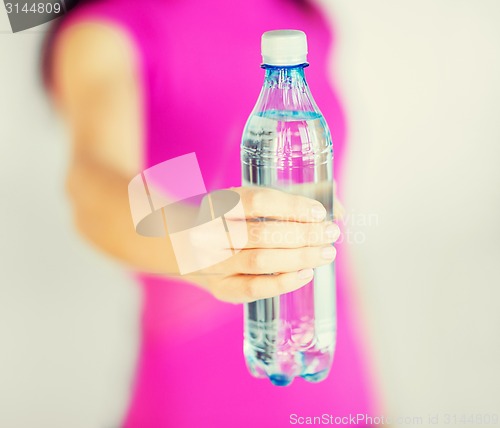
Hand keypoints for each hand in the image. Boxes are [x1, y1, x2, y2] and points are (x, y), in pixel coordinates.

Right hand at [181, 187, 339, 302]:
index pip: (257, 201)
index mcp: (219, 204)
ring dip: (299, 257)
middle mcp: (212, 233)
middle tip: (331, 233)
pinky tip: (306, 274)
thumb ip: (285, 202)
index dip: (291, 207)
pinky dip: (282, 283)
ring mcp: (214, 264)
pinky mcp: (221, 288)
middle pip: (262, 234)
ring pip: (260, 262)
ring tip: (326, 253)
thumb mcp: (245, 202)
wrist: (184, 247)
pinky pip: (253, 289)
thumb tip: (336, 204)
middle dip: (303, 235)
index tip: (319, 211)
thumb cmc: (226, 221)